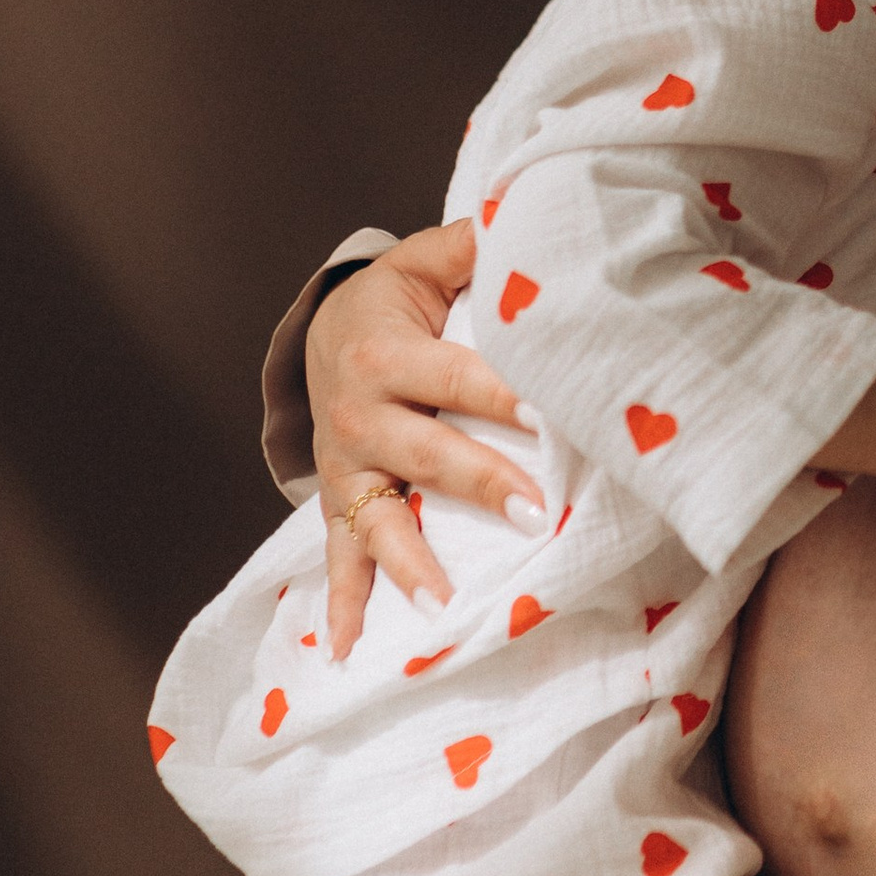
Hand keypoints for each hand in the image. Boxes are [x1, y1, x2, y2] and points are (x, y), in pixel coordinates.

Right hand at [306, 222, 542, 653]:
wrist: (322, 332)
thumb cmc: (397, 300)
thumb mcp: (423, 261)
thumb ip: (471, 245)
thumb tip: (524, 224)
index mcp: (385, 348)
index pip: (459, 375)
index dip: (505, 395)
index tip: (553, 417)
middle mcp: (360, 412)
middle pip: (426, 451)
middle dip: (481, 482)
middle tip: (537, 512)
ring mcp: (348, 466)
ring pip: (379, 518)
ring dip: (411, 561)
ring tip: (445, 602)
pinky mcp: (342, 500)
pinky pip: (340, 557)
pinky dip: (345, 605)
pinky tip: (351, 651)